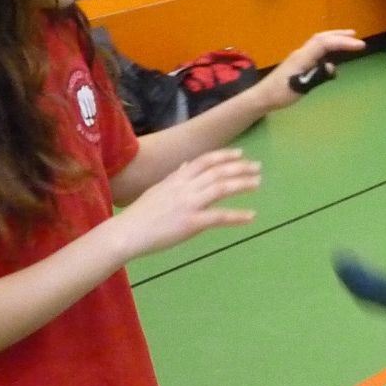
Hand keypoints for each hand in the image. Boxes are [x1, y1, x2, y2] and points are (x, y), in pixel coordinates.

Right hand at [111, 149, 261, 257]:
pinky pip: (219, 217)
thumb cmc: (141, 214)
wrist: (127, 232)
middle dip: (240, 167)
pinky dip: (238, 216)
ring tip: (258, 183)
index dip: (224, 155)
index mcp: (176, 178)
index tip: (241, 153)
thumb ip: (175, 177)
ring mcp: (189, 204)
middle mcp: (185, 187)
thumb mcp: (158, 189)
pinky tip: (251, 216)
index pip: (205, 160)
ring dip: (243, 184)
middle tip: (258, 167)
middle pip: (218, 172)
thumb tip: (186, 165)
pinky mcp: (192, 223)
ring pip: (222, 188)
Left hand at [256, 29, 366, 110]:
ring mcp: (300, 55)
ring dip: (334, 38)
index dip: (342, 42)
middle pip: (321, 37)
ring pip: (319, 41)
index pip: (324, 44)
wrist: (263, 96)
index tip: (360, 45)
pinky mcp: (299, 60)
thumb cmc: (280, 94)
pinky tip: (333, 51)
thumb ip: (317, 77)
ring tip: (349, 39)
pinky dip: (328, 45)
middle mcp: (301, 52)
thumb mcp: (300, 88)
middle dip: (340, 35)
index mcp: (302, 57)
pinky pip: (317, 47)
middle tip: (356, 37)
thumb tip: (332, 67)